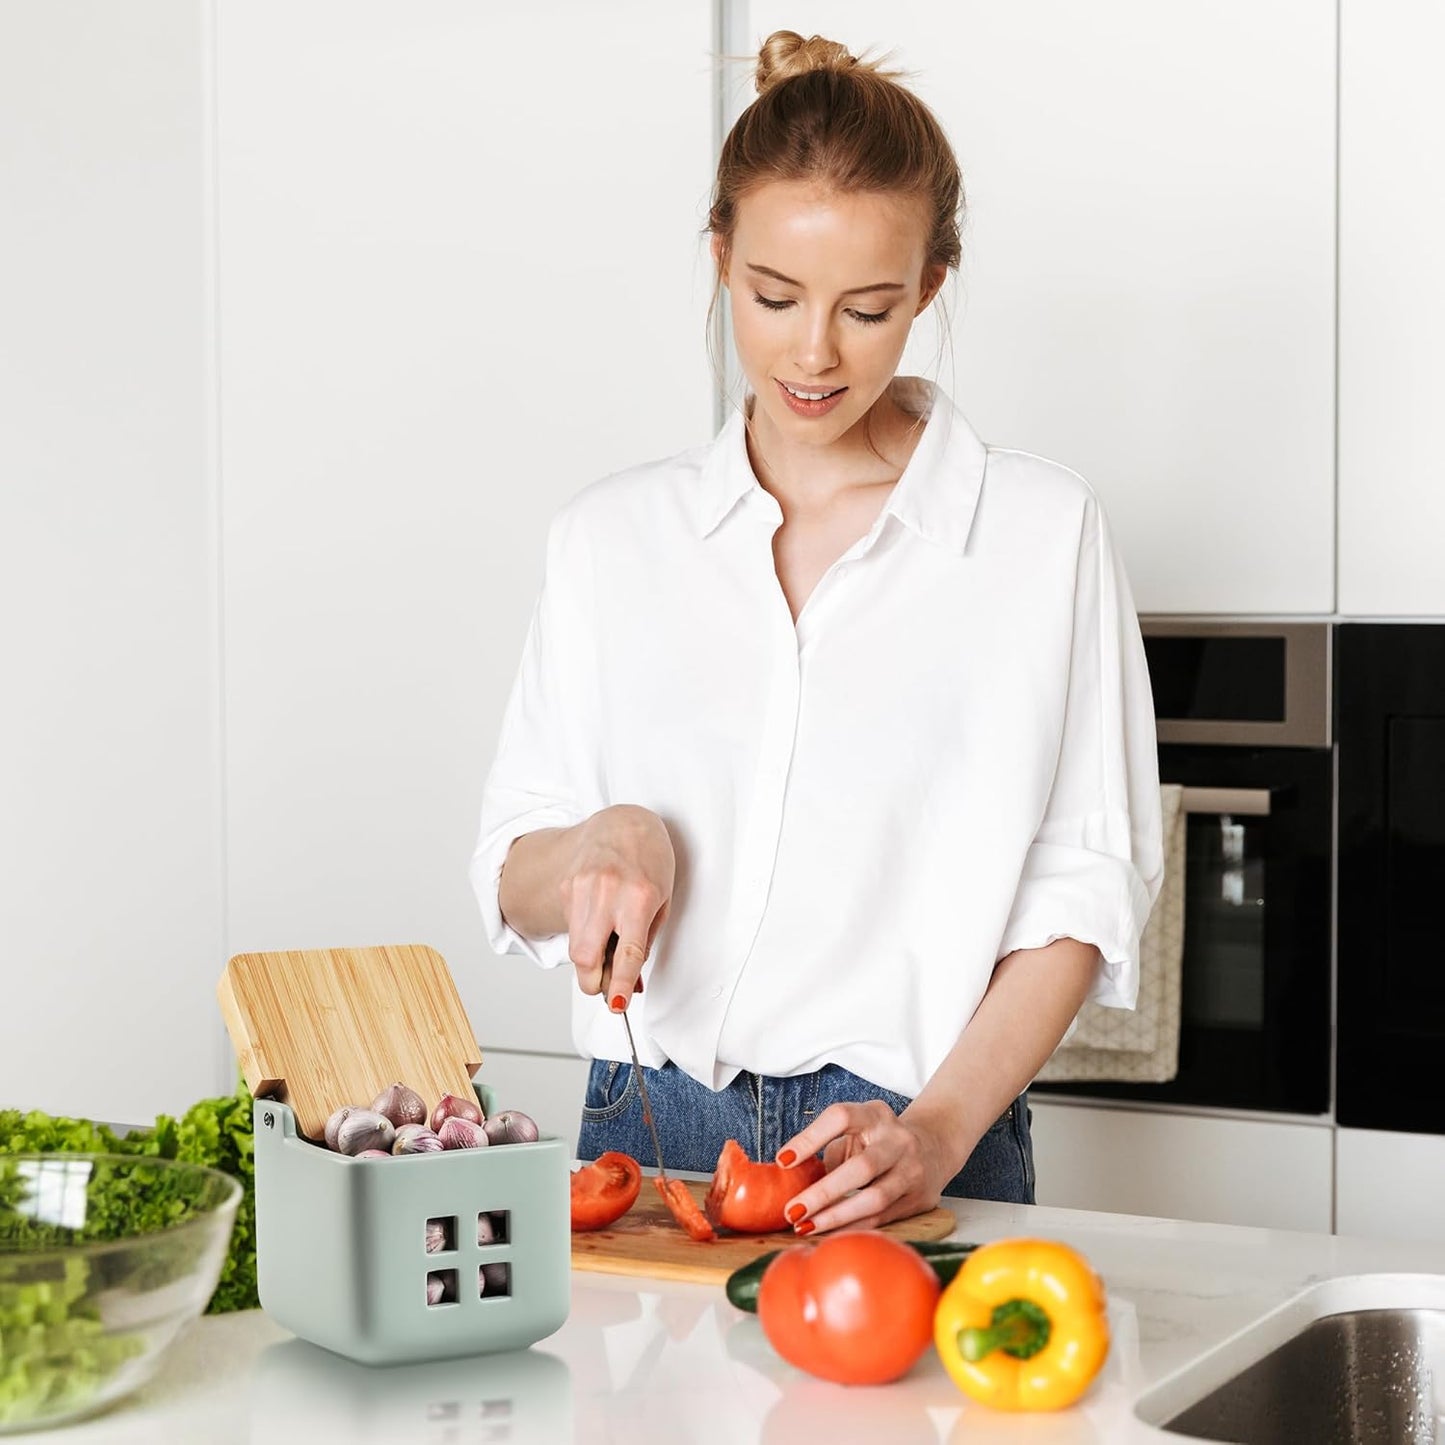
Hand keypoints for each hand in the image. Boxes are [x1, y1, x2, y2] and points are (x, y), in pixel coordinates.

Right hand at [560, 805, 674, 1006]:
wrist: (622, 822)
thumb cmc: (649, 860)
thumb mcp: (662, 900)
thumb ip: (645, 941)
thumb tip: (631, 982)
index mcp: (639, 897)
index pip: (627, 953)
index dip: (620, 984)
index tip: (618, 1004)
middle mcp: (606, 892)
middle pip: (586, 957)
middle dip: (593, 982)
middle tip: (605, 987)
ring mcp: (581, 889)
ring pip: (575, 946)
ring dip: (589, 961)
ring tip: (607, 950)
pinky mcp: (566, 888)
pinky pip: (572, 927)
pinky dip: (584, 935)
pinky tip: (598, 921)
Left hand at [773, 1102, 959, 1234]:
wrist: (934, 1147)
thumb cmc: (879, 1140)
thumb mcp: (856, 1130)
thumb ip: (827, 1149)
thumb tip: (790, 1180)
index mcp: (876, 1114)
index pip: (840, 1117)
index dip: (810, 1138)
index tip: (783, 1160)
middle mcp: (898, 1140)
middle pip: (861, 1168)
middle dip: (823, 1193)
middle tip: (792, 1209)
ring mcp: (913, 1171)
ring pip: (874, 1200)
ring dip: (836, 1217)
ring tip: (805, 1226)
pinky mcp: (919, 1199)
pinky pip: (882, 1219)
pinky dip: (852, 1228)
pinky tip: (829, 1233)